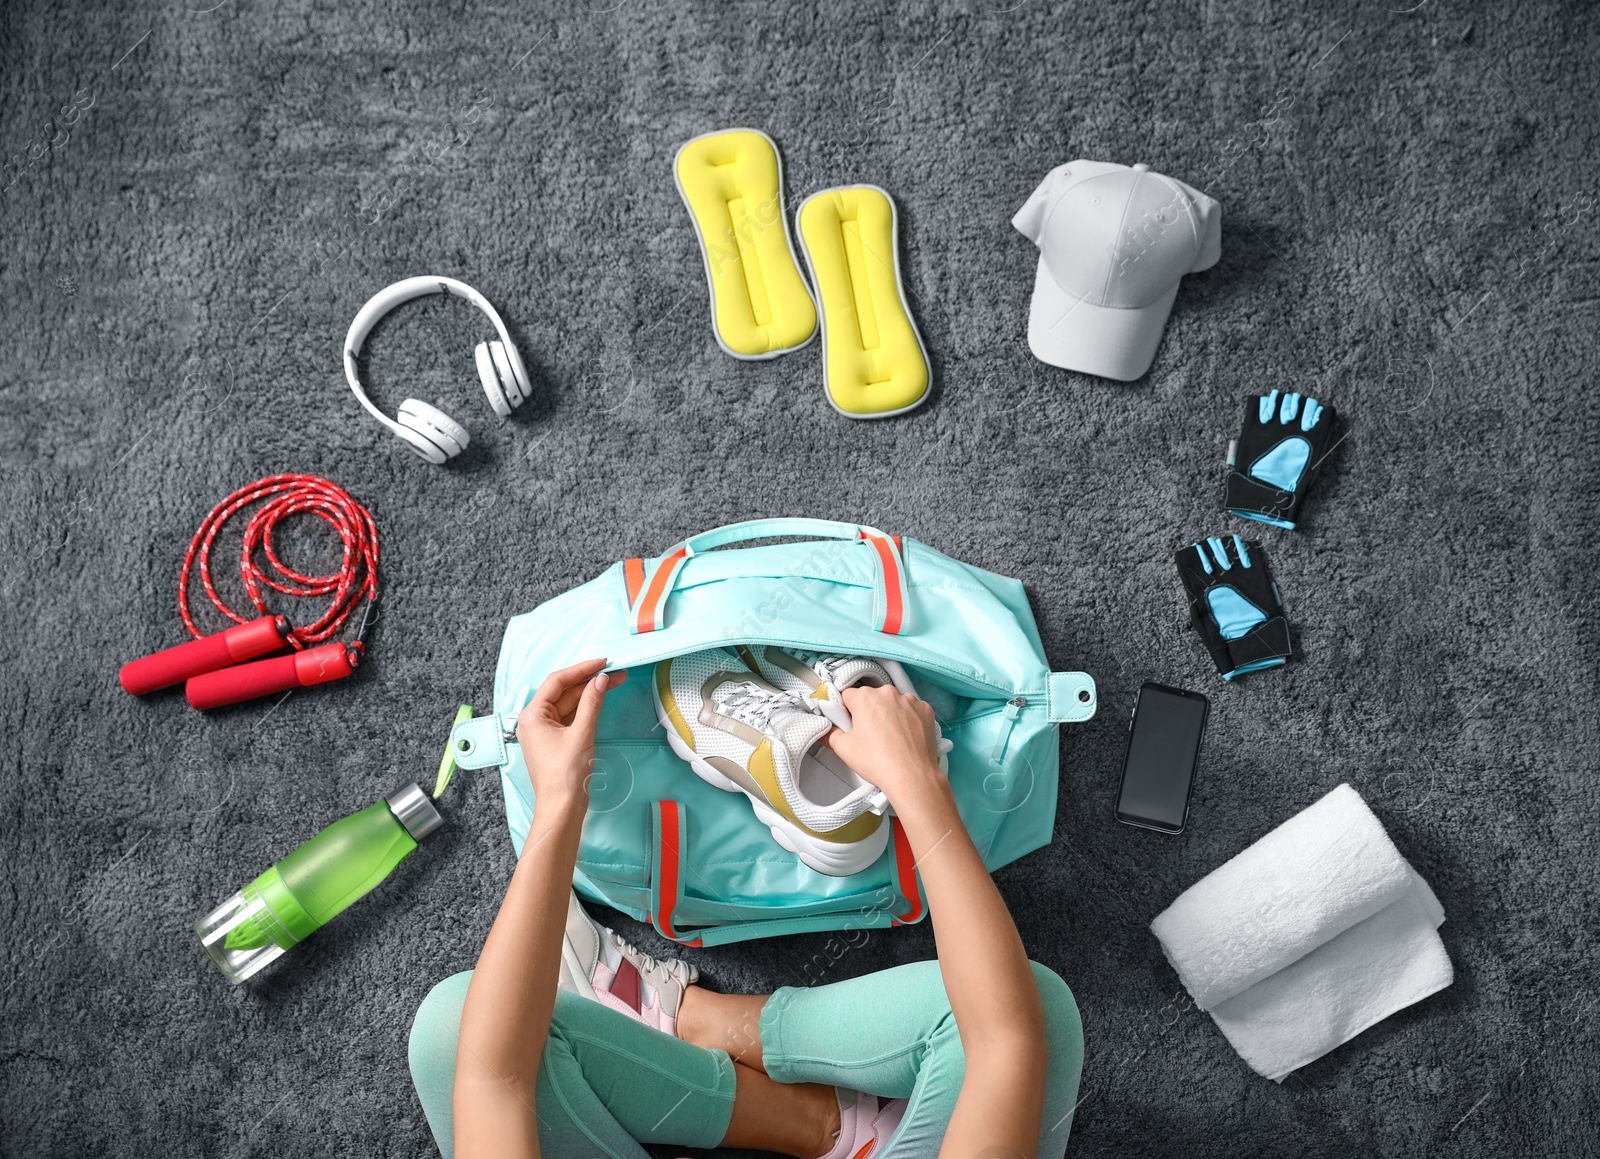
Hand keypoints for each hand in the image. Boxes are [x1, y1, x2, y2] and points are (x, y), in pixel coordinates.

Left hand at [515, 658, 625, 815]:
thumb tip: (601, 680)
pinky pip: (569, 717)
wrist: (561, 808)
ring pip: (568, 704)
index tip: (603, 662)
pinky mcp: (554, 741)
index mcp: (532, 715)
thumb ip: (591, 703)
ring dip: (589, 694)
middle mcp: (533, 720)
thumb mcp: (582, 733)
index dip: (582, 669)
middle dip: (589, 682)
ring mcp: (543, 731)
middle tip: (616, 673)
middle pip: (563, 692)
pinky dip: (585, 708)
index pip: (557, 681)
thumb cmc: (566, 773)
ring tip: (614, 683)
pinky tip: (601, 700)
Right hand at [824, 684, 944, 811]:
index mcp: (865, 697)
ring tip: (890, 738)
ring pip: (893, 703)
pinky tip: (905, 737)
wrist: (912, 776)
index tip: (850, 725)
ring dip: (889, 714)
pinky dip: (908, 719)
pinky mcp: (925, 710)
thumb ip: (830, 734)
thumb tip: (826, 730)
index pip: (848, 696)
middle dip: (869, 712)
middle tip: (869, 735)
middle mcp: (888, 693)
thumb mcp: (843, 748)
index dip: (846, 711)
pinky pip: (912, 710)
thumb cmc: (877, 761)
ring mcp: (909, 700)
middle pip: (872, 698)